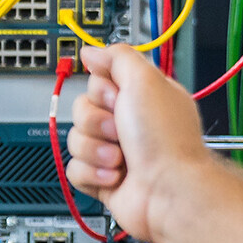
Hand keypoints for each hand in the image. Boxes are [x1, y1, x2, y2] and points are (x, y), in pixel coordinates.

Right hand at [65, 44, 213, 242]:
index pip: (98, 81)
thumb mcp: (145, 80)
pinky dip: (93, 173)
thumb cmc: (165, 140)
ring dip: (96, 149)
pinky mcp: (103, 178)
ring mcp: (114, 152)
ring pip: (76, 139)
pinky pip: (75, 169)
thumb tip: (92, 51)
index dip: (102, 90)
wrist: (168, 191)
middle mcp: (128, 123)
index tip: (118, 97)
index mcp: (140, 97)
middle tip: (119, 130)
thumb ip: (117, 57)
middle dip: (96, 121)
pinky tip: (115, 176)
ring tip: (120, 158)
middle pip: (82, 109)